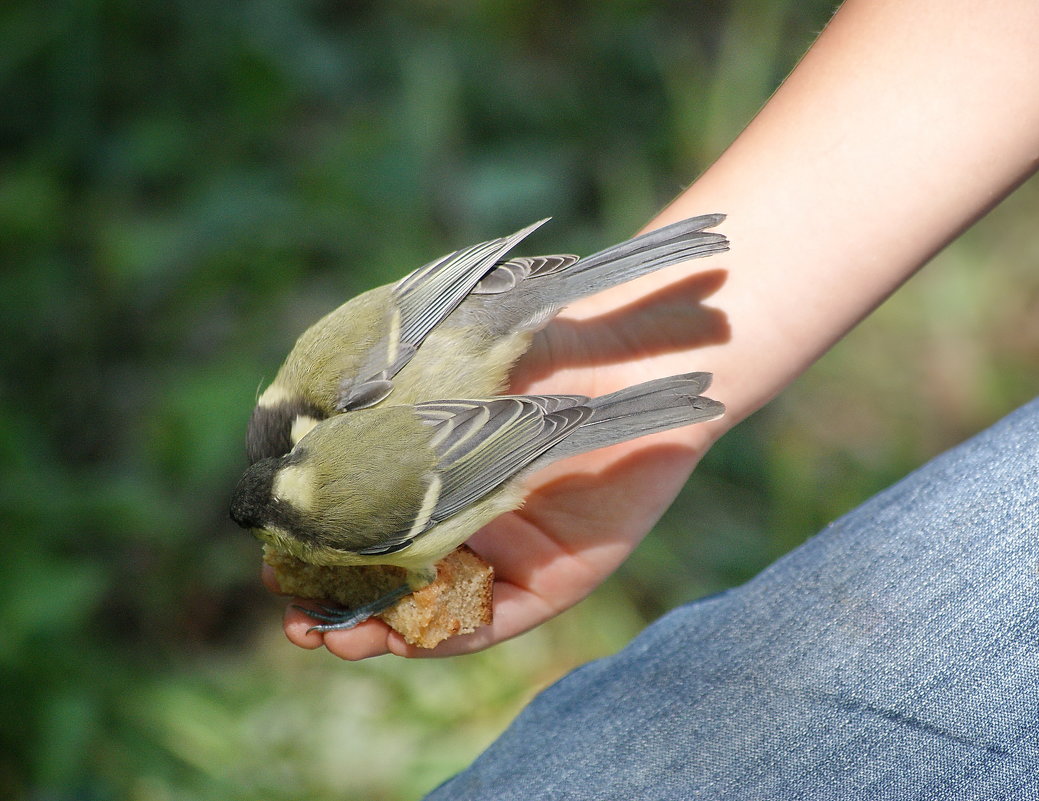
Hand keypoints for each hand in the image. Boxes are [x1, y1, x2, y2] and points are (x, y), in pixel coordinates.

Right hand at [268, 266, 734, 658]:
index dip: (313, 553)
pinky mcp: (556, 576)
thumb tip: (276, 437)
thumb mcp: (433, 360)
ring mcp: (508, 549)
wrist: (628, 345)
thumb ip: (365, 401)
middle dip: (336, 603)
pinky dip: (447, 634)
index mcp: (428, 471)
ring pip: (433, 611)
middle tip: (297, 617)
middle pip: (387, 580)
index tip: (271, 562)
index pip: (357, 528)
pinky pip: (494, 620)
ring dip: (380, 632)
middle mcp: (463, 516)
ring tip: (336, 636)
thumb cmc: (529, 339)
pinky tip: (405, 635)